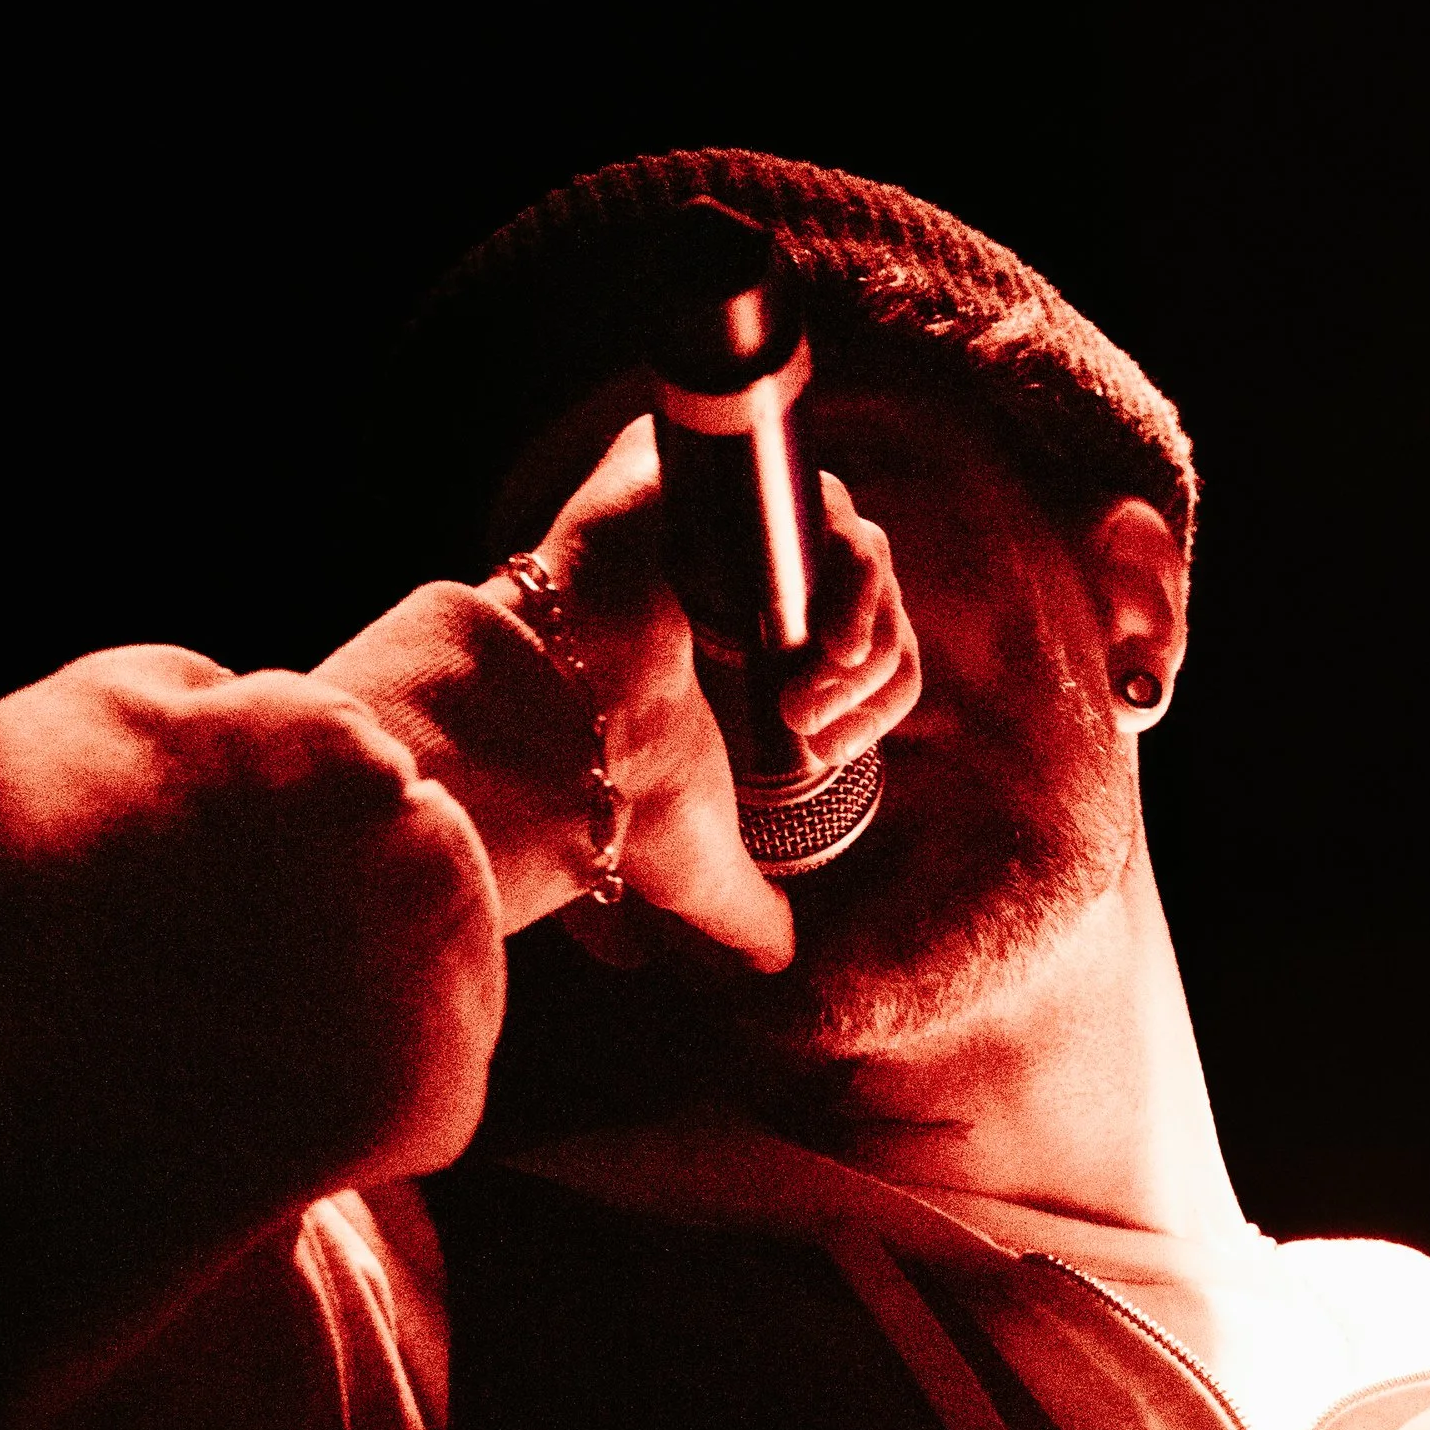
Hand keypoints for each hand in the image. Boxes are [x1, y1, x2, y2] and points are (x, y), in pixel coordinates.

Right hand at [489, 417, 920, 969]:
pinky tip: (814, 647)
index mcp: (748, 640)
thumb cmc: (608, 781)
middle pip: (874, 595)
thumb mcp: (699, 861)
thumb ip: (743, 909)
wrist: (554, 725)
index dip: (876, 702)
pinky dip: (845, 586)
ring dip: (859, 639)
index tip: (826, 750)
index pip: (865, 647)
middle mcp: (738, 569)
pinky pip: (828, 508)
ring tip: (800, 695)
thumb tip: (778, 959)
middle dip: (871, 677)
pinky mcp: (703, 470)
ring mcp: (722, 512)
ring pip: (860, 550)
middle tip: (813, 728)